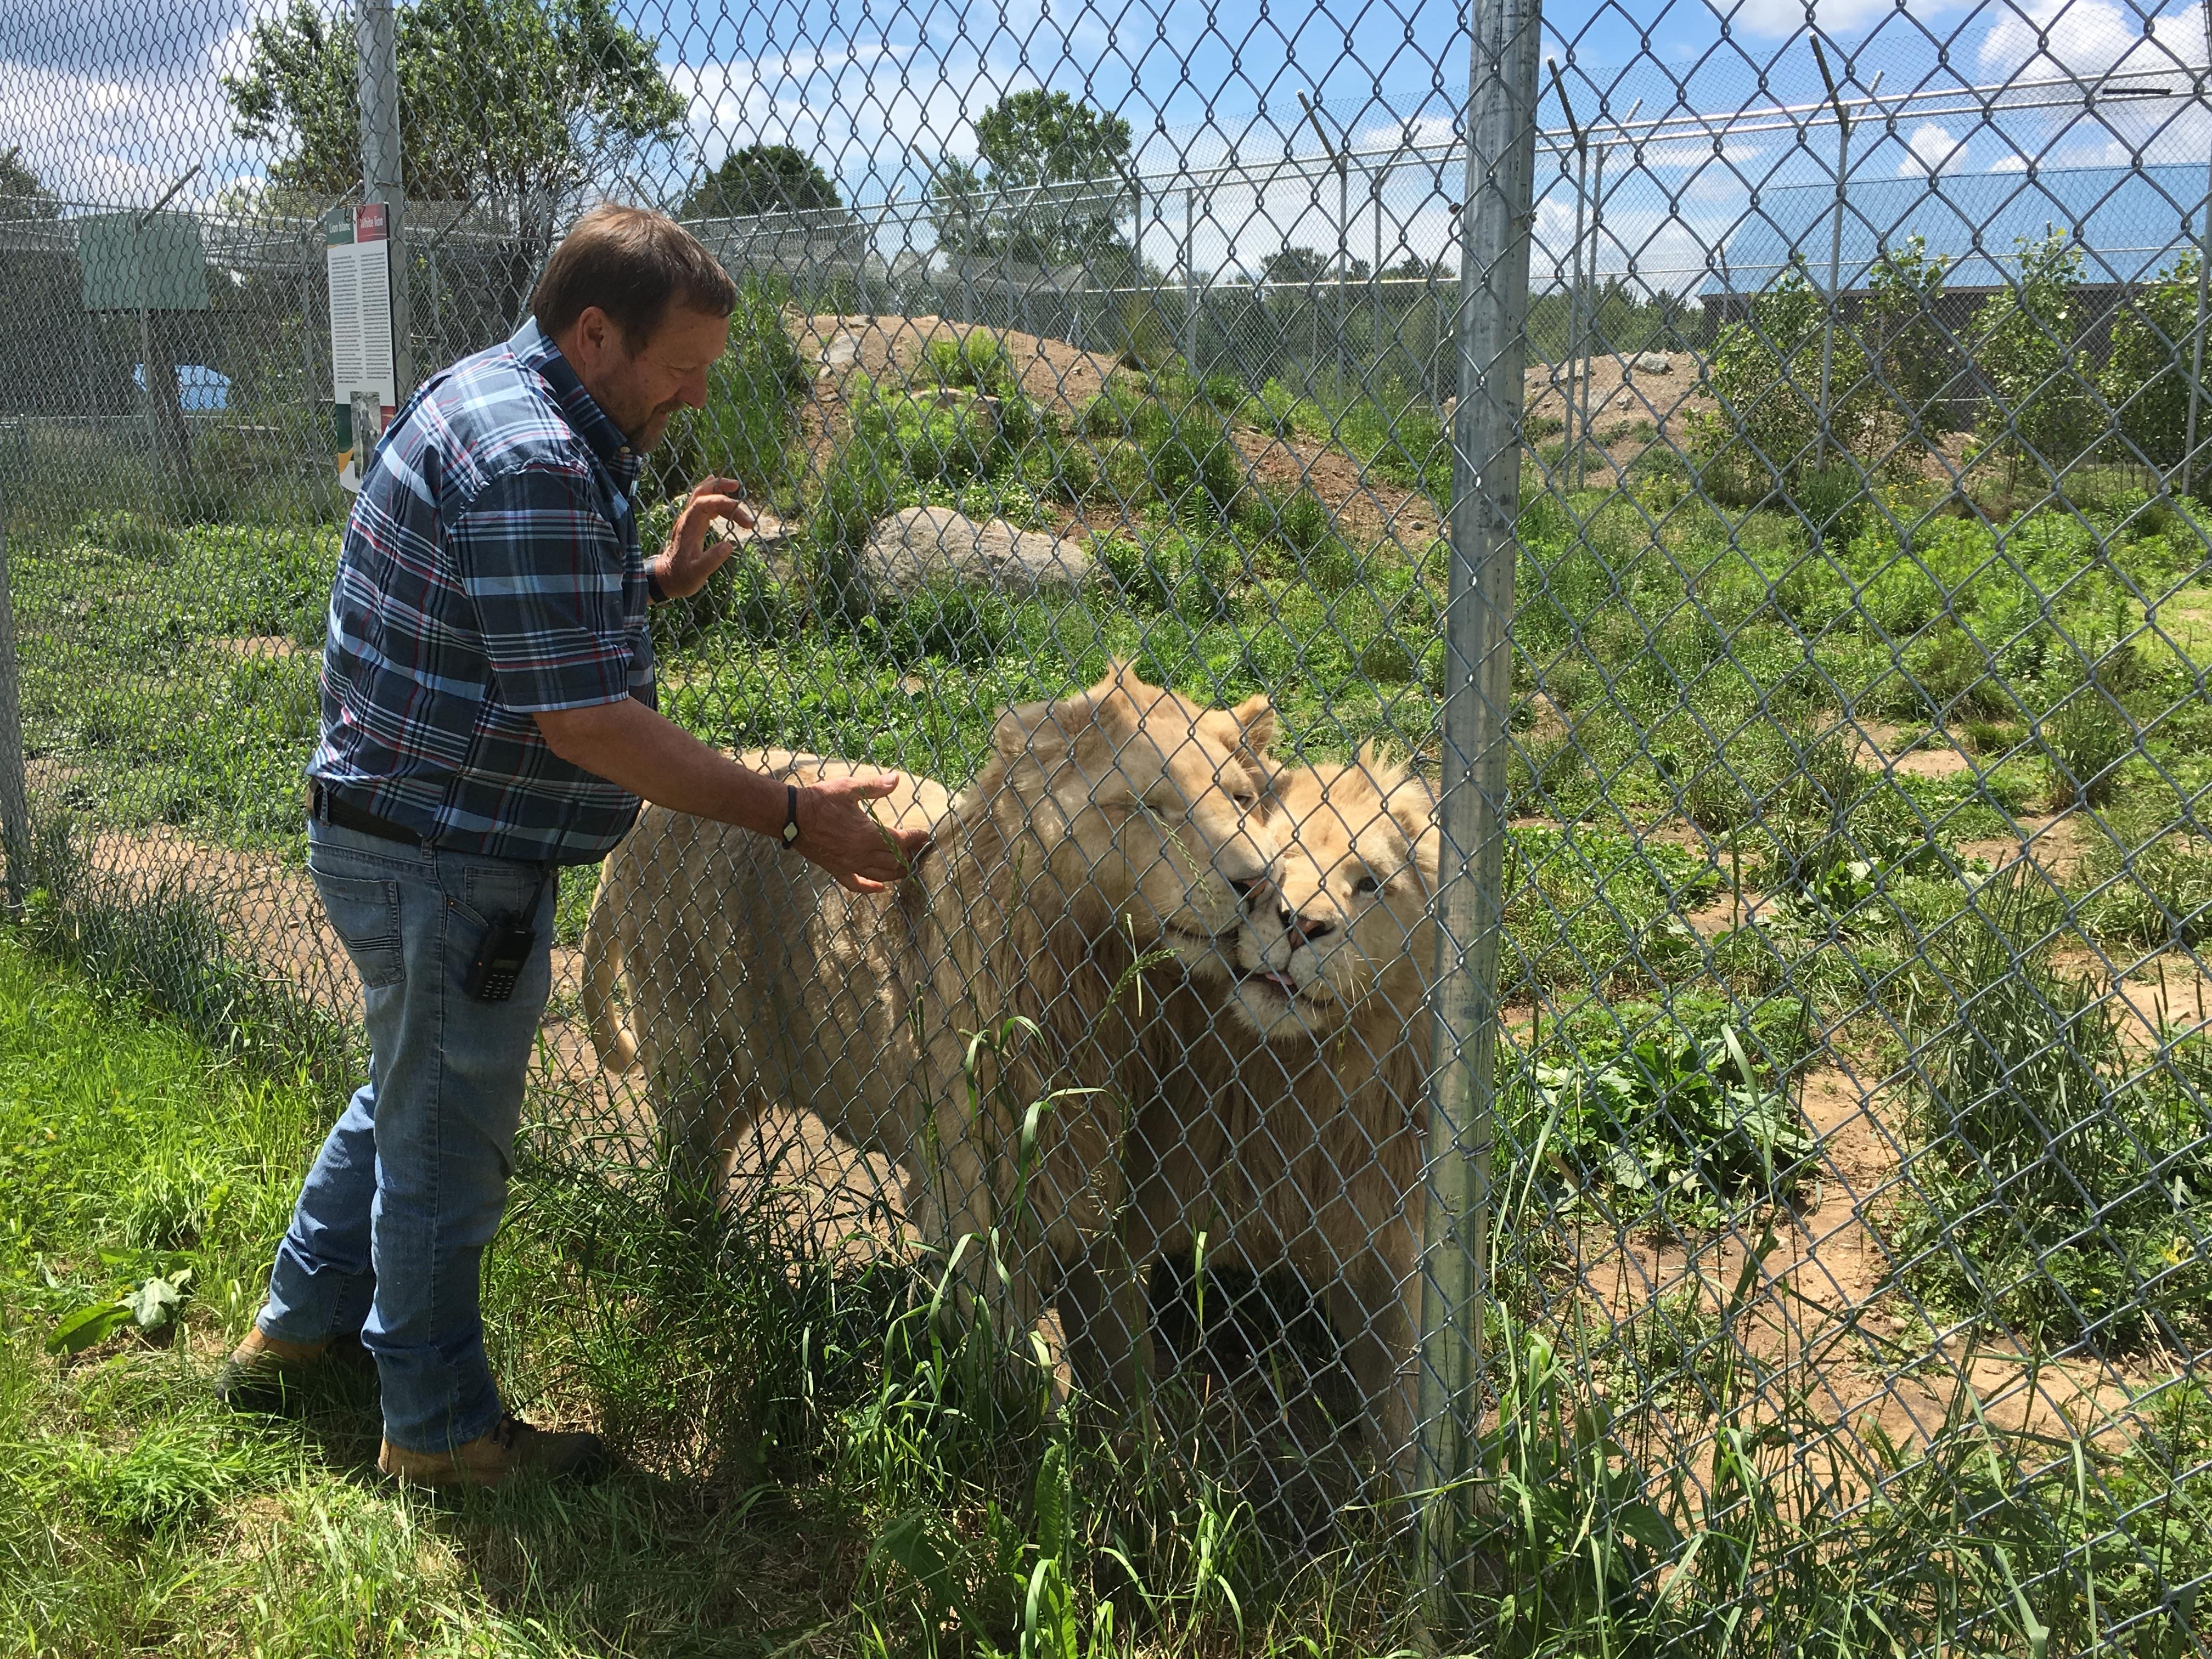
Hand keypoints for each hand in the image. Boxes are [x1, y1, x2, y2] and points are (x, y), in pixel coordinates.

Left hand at [653, 475, 753, 599]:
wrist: (667, 578)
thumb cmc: (681, 577)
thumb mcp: (697, 574)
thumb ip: (711, 560)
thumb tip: (729, 545)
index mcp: (689, 528)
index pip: (703, 504)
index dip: (722, 502)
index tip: (741, 513)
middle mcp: (688, 519)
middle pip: (701, 492)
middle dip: (718, 486)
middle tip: (737, 485)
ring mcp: (690, 520)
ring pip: (703, 496)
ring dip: (719, 491)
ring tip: (737, 492)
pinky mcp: (693, 524)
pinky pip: (703, 503)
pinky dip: (715, 497)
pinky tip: (723, 494)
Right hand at [796, 774, 932, 893]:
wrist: (791, 815)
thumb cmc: (821, 800)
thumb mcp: (849, 789)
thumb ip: (875, 786)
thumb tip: (896, 779)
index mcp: (867, 834)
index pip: (900, 841)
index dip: (915, 839)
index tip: (923, 835)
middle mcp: (861, 854)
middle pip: (894, 861)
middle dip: (910, 856)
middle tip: (918, 851)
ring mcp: (848, 865)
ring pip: (880, 875)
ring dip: (897, 873)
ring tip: (907, 867)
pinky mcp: (836, 870)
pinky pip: (855, 884)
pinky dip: (869, 888)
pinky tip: (880, 888)